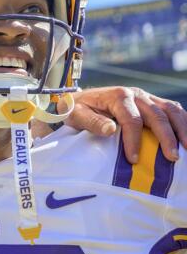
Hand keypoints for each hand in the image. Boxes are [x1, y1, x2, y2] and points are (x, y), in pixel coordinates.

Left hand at [66, 87, 186, 163]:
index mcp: (118, 96)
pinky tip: (186, 136)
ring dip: (182, 128)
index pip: (132, 120)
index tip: (134, 160)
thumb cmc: (78, 110)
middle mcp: (136, 94)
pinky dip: (183, 121)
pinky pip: (172, 109)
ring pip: (171, 110)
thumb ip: (92, 123)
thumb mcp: (77, 116)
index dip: (134, 141)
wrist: (80, 99)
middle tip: (172, 157)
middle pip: (157, 115)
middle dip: (167, 138)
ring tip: (186, 148)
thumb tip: (111, 130)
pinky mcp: (152, 101)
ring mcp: (146, 97)